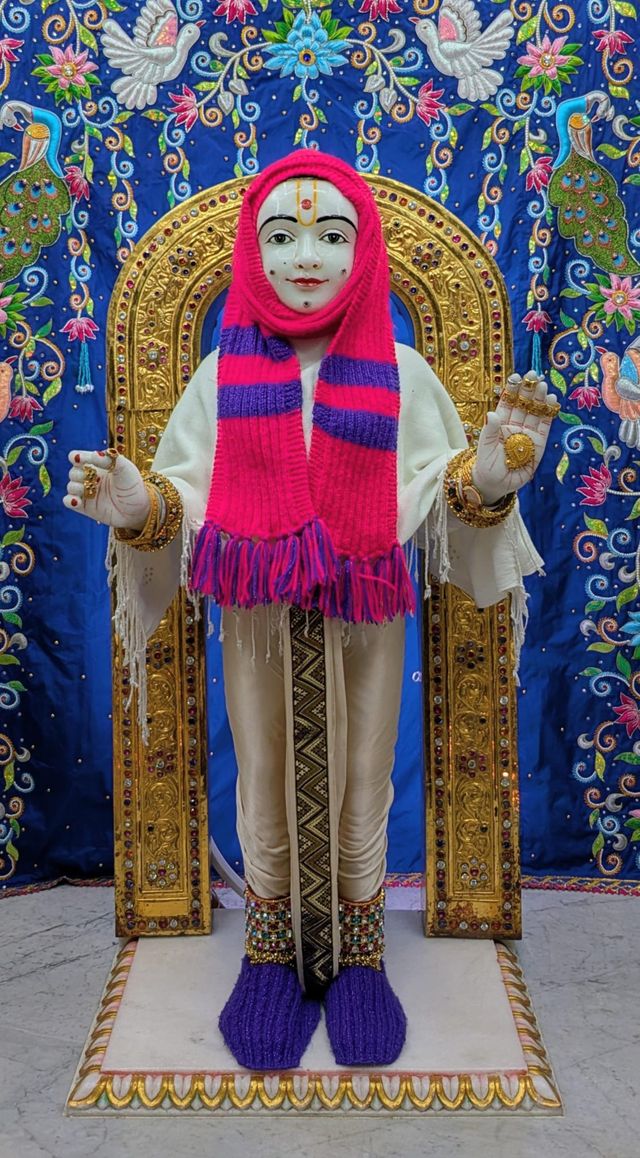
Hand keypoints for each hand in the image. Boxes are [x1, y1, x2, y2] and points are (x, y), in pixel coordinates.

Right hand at [63, 449, 149, 529]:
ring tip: (87, 489)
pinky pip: (69, 502)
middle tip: (91, 478)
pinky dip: (70, 500)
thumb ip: (110, 459)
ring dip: (75, 486)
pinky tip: (76, 501)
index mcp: (97, 466)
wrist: (138, 509)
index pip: (80, 458)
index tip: (79, 459)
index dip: (76, 457)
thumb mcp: (126, 468)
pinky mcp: (85, 507)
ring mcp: (87, 493)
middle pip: (73, 472)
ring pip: (71, 486)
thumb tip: (93, 455)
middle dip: (78, 473)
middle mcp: (90, 478)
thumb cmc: (133, 486)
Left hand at [472, 371, 557, 505]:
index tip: (516, 376)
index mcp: (501, 424)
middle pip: (523, 405)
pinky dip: (549, 414)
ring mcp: (528, 434)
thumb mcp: (485, 449)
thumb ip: (489, 431)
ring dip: (539, 399)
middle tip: (534, 375)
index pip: (507, 403)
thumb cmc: (487, 467)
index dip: (512, 390)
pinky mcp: (539, 444)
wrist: (496, 486)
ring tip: (543, 385)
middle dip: (528, 390)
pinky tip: (552, 400)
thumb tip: (491, 414)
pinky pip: (545, 426)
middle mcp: (515, 426)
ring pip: (535, 413)